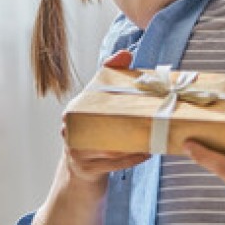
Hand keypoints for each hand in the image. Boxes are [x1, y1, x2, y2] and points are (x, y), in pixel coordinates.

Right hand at [62, 47, 147, 184]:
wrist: (80, 171)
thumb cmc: (93, 131)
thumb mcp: (97, 105)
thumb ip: (109, 77)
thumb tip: (126, 53)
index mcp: (73, 111)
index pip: (92, 95)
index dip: (111, 88)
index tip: (133, 88)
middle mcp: (70, 131)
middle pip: (102, 123)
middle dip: (127, 120)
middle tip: (151, 113)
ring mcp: (77, 152)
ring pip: (109, 146)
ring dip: (133, 142)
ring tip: (153, 134)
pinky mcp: (87, 170)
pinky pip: (113, 164)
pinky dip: (132, 158)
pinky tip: (147, 152)